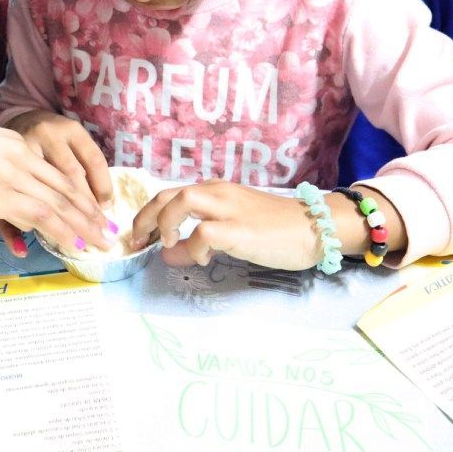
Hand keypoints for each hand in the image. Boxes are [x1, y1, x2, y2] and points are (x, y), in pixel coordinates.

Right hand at [0, 109, 109, 254]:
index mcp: (14, 144)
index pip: (55, 172)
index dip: (77, 192)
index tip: (93, 208)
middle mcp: (21, 158)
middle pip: (65, 188)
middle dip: (88, 211)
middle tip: (108, 230)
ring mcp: (12, 176)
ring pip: (58, 203)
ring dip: (82, 225)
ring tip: (100, 242)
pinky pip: (39, 214)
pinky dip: (60, 230)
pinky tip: (73, 243)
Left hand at [130, 181, 323, 270]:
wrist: (315, 227)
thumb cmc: (277, 229)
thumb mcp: (234, 226)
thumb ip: (202, 235)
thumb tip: (170, 251)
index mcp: (216, 191)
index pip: (170, 194)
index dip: (148, 214)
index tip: (140, 236)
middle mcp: (219, 193)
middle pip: (167, 194)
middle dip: (145, 217)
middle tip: (138, 242)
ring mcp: (230, 209)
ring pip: (182, 201)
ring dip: (165, 223)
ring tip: (166, 244)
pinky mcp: (240, 230)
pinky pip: (204, 233)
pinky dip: (193, 247)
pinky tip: (201, 260)